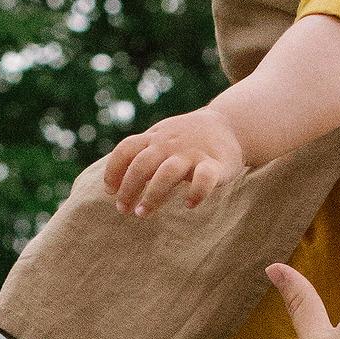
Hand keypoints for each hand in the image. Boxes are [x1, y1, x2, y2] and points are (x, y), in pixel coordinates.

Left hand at [102, 109, 245, 216]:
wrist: (229, 125)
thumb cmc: (188, 139)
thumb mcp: (161, 138)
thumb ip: (140, 154)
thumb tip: (113, 186)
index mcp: (155, 138)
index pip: (126, 150)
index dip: (114, 171)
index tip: (110, 191)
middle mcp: (170, 144)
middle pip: (142, 164)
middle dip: (128, 188)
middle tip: (123, 210)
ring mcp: (193, 153)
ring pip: (168, 172)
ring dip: (153, 195)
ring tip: (142, 213)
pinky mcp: (216, 164)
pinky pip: (205, 179)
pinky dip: (196, 193)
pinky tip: (189, 204)